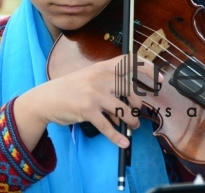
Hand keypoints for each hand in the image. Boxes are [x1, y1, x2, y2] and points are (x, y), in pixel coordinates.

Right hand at [16, 54, 162, 149]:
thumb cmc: (69, 89)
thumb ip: (109, 83)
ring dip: (131, 121)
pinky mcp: (87, 110)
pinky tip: (122, 142)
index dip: (148, 69)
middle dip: (138, 105)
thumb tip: (129, 101)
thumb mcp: (89, 78)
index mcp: (102, 67)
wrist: (46, 99)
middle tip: (137, 112)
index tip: (158, 80)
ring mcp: (94, 93)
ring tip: (131, 125)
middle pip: (131, 91)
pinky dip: (116, 137)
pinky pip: (108, 126)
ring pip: (123, 110)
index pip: (130, 61)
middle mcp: (100, 77)